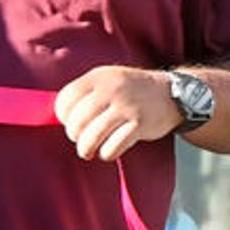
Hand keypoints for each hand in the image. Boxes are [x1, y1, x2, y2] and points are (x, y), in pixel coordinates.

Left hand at [56, 65, 181, 162]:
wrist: (172, 94)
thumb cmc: (131, 91)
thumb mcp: (108, 80)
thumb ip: (85, 93)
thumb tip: (57, 117)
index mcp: (99, 77)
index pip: (66, 98)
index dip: (62, 115)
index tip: (68, 122)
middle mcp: (112, 90)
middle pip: (77, 120)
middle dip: (74, 134)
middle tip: (78, 139)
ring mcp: (127, 107)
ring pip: (92, 136)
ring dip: (86, 148)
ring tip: (87, 151)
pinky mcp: (140, 124)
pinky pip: (113, 146)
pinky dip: (107, 153)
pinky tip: (108, 151)